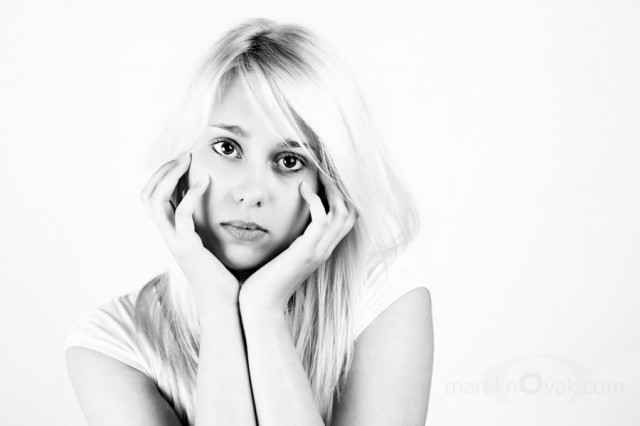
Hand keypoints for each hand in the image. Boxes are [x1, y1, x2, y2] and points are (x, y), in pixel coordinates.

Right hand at [139, 152, 239, 316]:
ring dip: (170, 175)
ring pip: (155, 201)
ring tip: (189, 160)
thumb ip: (210, 227)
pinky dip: (192, 193)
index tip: (185, 160)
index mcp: (172, 234)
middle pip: (147, 195)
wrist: (226, 306)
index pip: (153, 198)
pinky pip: (182, 214)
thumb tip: (220, 209)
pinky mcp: (188, 248)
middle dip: (163, 170)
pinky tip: (207, 180)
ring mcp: (174, 242)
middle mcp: (168, 236)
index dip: (163, 175)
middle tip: (185, 155)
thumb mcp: (213, 245)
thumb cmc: (224, 277)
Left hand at [238, 173, 357, 314]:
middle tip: (327, 168)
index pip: (345, 219)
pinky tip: (302, 189)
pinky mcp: (306, 252)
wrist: (260, 307)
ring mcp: (318, 252)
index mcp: (321, 250)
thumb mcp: (283, 256)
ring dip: (332, 189)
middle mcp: (325, 250)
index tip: (327, 176)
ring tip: (320, 172)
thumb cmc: (264, 282)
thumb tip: (289, 225)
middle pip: (351, 212)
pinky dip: (315, 200)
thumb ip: (291, 241)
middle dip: (342, 188)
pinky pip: (322, 220)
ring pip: (342, 213)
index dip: (341, 196)